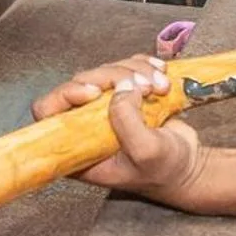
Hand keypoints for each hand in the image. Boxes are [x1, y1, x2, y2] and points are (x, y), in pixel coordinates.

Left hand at [30, 56, 204, 198]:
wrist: (188, 166)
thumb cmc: (164, 169)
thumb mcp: (146, 153)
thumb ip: (127, 122)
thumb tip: (121, 89)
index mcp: (79, 146)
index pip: (48, 112)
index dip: (65, 94)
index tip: (95, 92)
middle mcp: (86, 124)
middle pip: (82, 82)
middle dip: (115, 77)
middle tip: (146, 85)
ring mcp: (105, 107)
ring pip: (106, 71)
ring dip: (136, 70)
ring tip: (161, 86)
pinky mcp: (124, 93)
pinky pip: (125, 67)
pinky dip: (144, 65)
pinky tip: (162, 74)